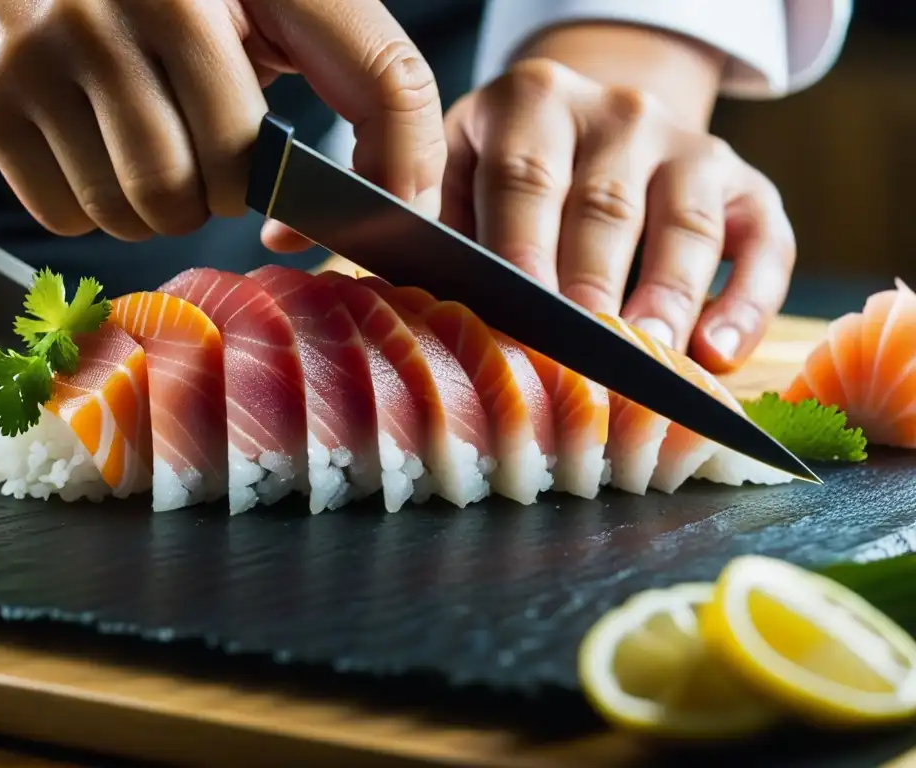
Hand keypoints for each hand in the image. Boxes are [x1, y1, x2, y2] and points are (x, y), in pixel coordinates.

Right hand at [0, 0, 445, 240]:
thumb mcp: (255, 1)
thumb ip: (337, 71)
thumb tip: (392, 201)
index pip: (384, 79)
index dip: (395, 173)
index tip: (371, 226)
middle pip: (235, 178)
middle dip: (226, 192)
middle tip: (202, 157)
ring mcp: (61, 36)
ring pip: (151, 208)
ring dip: (158, 207)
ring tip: (143, 148)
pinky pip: (74, 216)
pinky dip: (90, 207)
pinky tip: (84, 149)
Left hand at [439, 59, 794, 372]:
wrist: (595, 128)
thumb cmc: (508, 179)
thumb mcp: (460, 174)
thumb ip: (440, 225)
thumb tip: (415, 301)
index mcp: (532, 104)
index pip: (526, 178)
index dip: (523, 251)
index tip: (519, 319)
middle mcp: (619, 114)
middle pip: (607, 207)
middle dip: (594, 287)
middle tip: (581, 359)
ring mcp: (690, 146)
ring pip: (688, 225)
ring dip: (669, 300)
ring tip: (650, 365)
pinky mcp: (747, 185)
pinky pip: (764, 243)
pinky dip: (748, 303)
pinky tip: (718, 355)